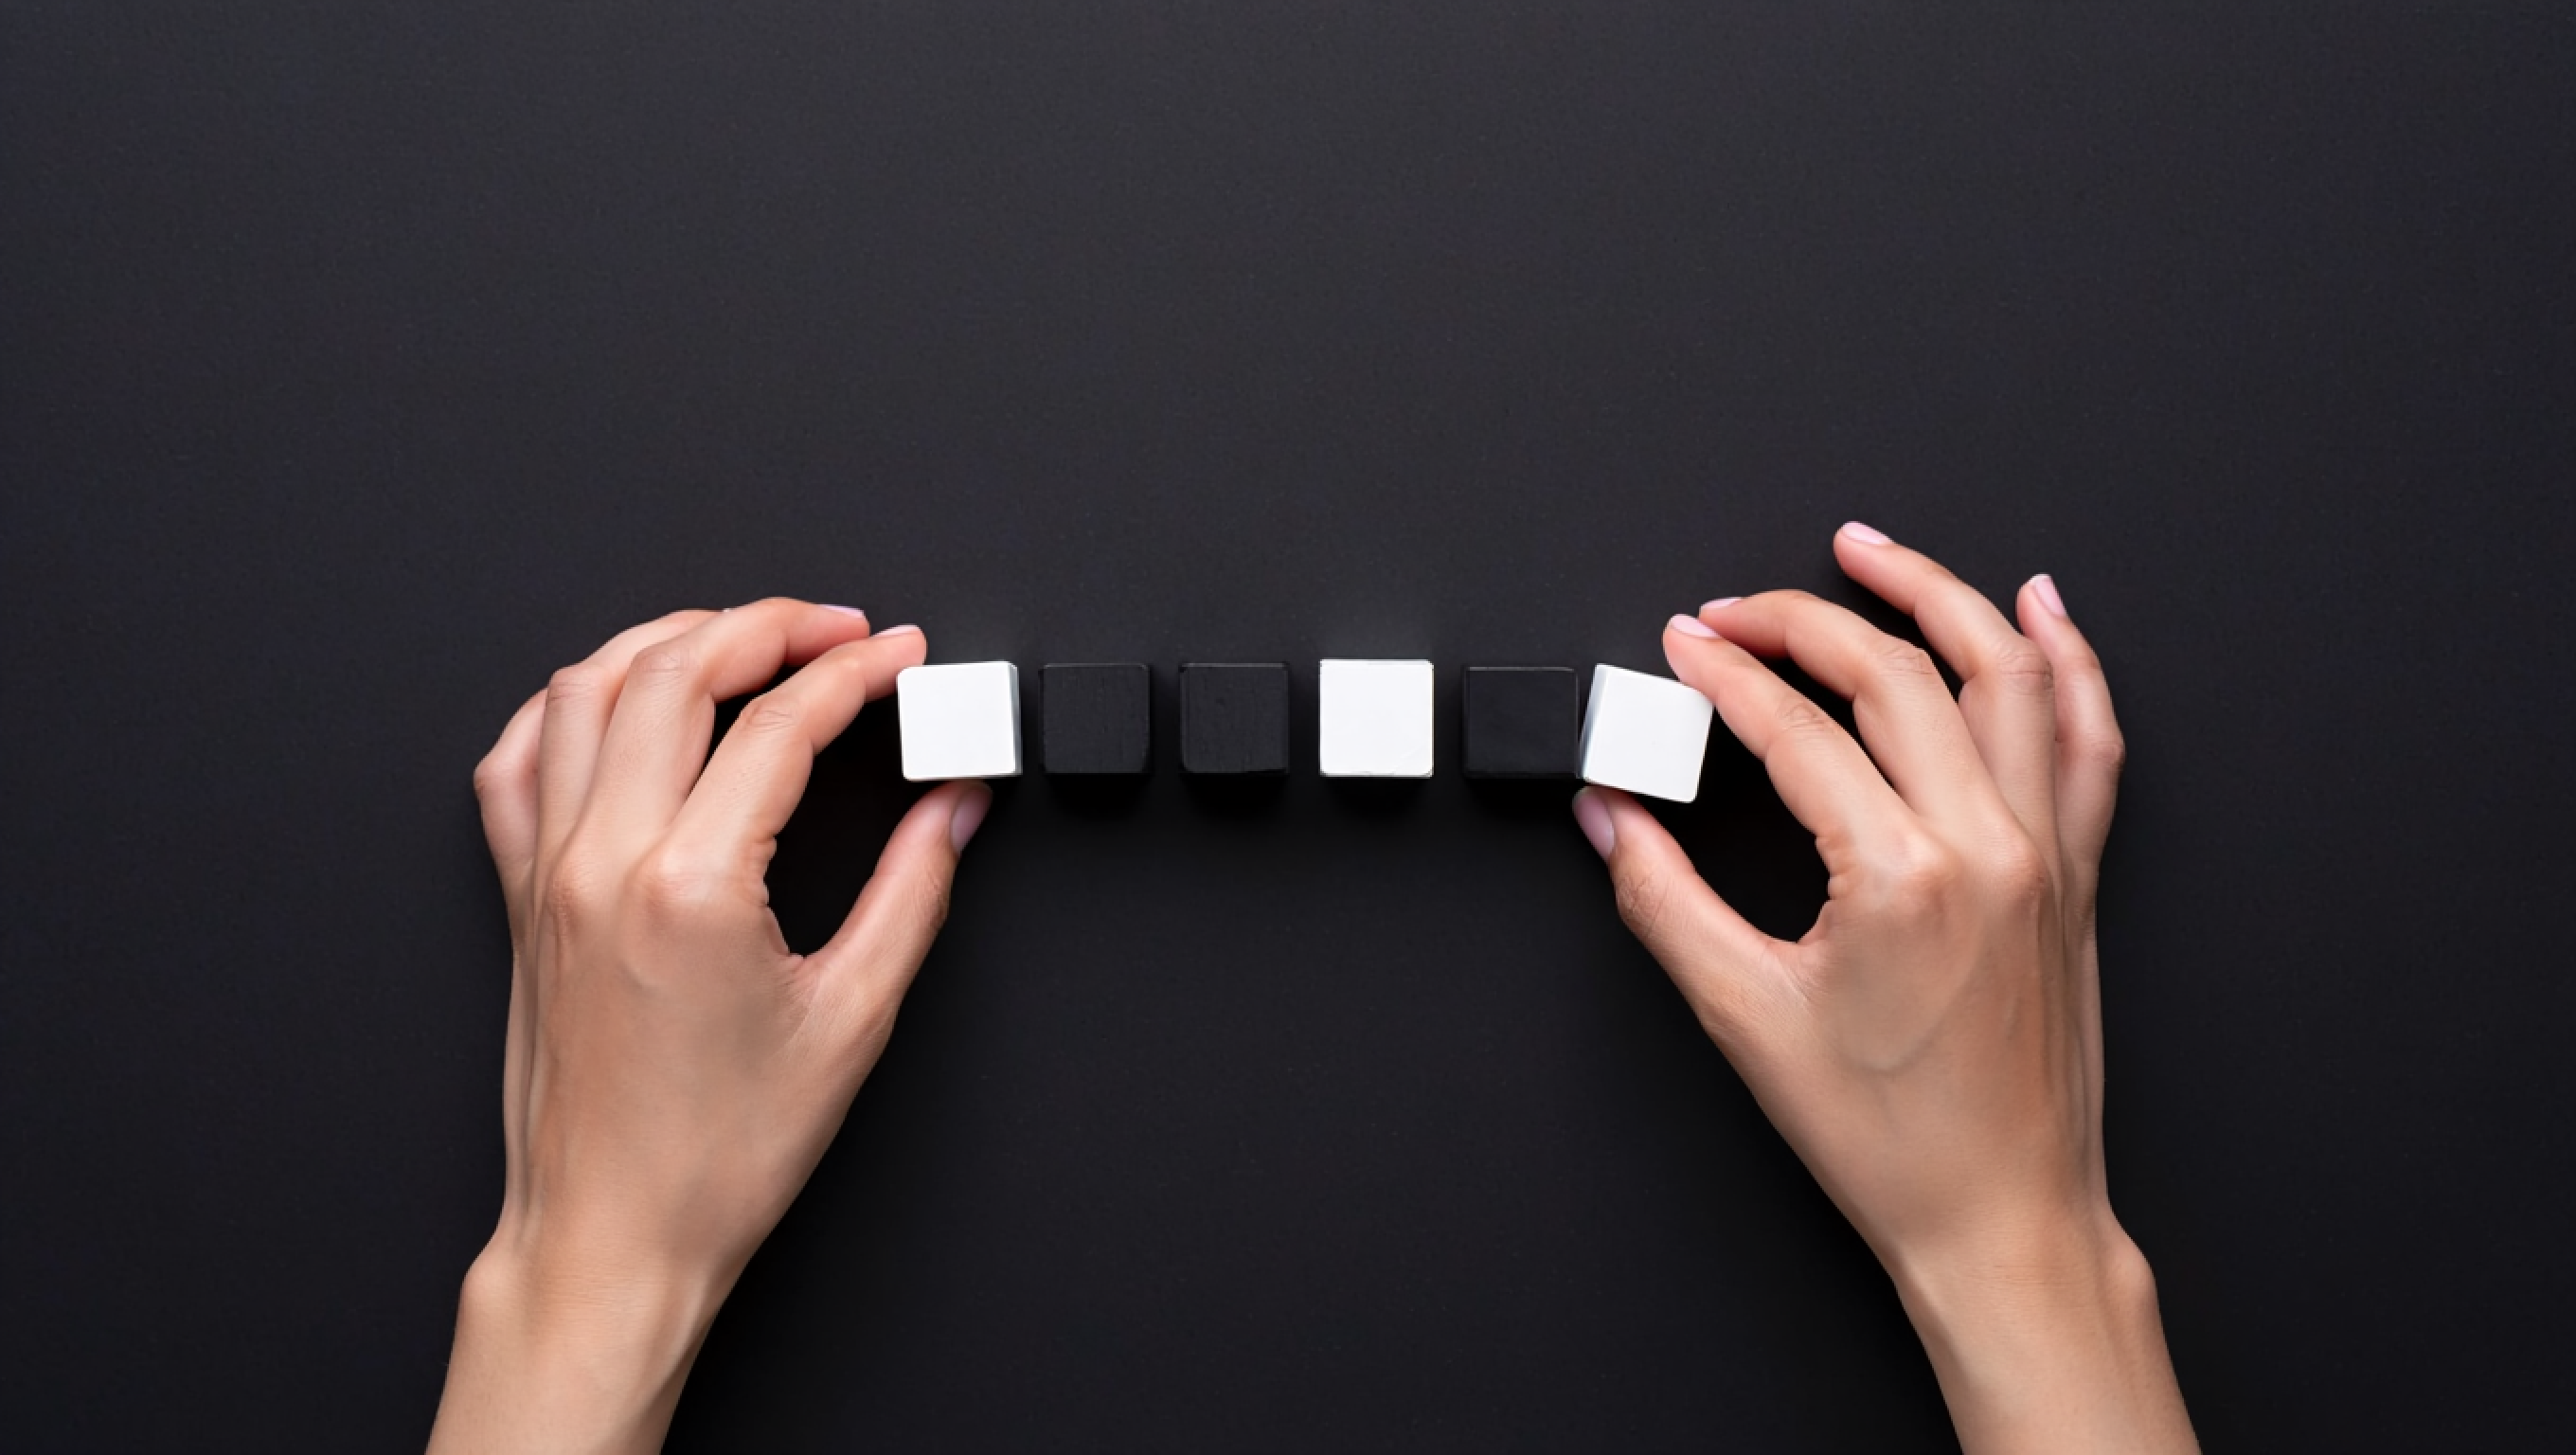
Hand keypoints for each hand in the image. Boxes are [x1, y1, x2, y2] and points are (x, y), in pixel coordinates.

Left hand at [429, 601, 990, 1454]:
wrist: (613, 1237)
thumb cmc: (714, 1158)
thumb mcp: (850, 1021)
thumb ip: (912, 893)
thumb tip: (951, 810)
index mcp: (691, 886)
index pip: (779, 724)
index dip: (854, 672)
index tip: (898, 658)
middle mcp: (604, 862)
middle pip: (676, 671)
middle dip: (768, 627)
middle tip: (836, 630)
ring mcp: (547, 874)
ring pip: (587, 689)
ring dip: (670, 641)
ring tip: (741, 641)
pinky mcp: (520, 898)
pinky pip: (518, 760)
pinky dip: (570, 705)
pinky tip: (620, 700)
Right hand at [1573, 525, 2193, 1453]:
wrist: (2001, 1218)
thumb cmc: (1892, 1141)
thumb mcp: (1746, 1018)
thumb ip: (1664, 899)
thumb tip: (1610, 817)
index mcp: (1905, 876)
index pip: (1798, 730)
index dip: (1726, 675)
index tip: (1684, 649)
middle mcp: (1991, 846)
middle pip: (1897, 674)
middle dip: (1802, 621)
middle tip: (1736, 611)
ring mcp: (2047, 852)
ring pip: (2006, 673)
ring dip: (1937, 594)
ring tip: (1870, 553)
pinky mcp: (2077, 873)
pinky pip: (2088, 737)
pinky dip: (2069, 660)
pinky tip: (2041, 610)